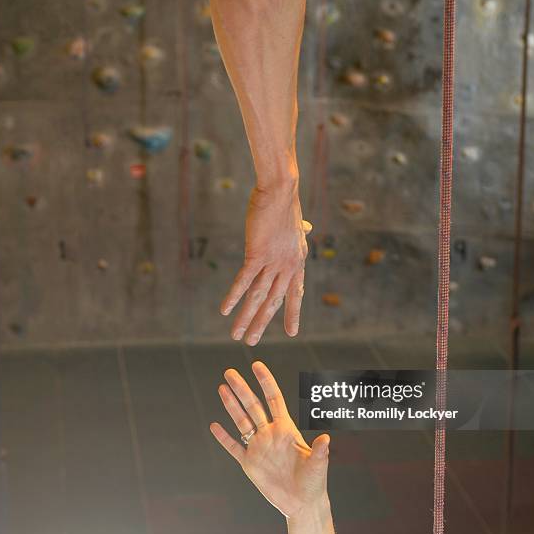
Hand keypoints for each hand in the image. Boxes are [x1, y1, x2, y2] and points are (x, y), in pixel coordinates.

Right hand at [209, 361, 329, 519]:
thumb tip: (326, 439)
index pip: (273, 399)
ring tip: (222, 388)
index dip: (265, 382)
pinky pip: (234, 448)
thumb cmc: (314, 482)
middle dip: (241, 388)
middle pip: (253, 406)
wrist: (302, 504)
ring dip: (231, 406)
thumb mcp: (318, 466)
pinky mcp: (250, 464)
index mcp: (286, 429)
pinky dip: (224, 438)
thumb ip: (319, 452)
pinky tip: (214, 425)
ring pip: (241, 422)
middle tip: (229, 372)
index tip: (256, 365)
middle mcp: (270, 434)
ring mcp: (258, 447)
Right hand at [221, 182, 311, 345]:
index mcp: (297, 261)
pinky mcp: (257, 255)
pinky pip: (244, 282)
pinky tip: (225, 311)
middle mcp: (287, 266)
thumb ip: (300, 232)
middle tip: (252, 342)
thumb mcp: (296, 223)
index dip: (292, 313)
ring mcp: (272, 262)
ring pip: (258, 297)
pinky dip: (234, 297)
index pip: (295, 293)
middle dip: (262, 324)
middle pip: (273, 302)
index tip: (291, 332)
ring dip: (246, 318)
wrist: (281, 191)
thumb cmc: (285, 204)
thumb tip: (307, 228)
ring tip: (238, 336)